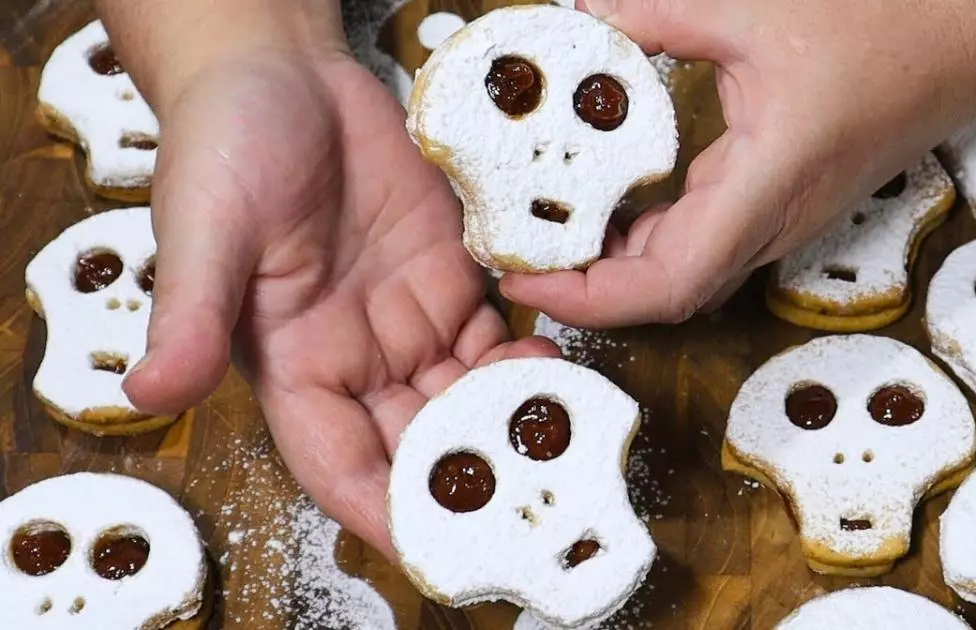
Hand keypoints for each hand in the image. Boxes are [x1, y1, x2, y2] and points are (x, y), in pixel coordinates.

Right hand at [121, 46, 555, 554]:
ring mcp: (406, 319)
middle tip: (527, 501)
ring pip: (465, 397)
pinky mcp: (448, 276)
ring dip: (507, 422)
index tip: (438, 545)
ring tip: (556, 436)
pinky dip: (524, 360)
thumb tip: (150, 394)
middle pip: (417, 443)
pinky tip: (557, 368)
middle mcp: (354, 356)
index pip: (340, 463)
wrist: (283, 71)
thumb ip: (192, 314)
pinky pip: (492, 338)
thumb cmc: (225, 142)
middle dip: (466, 477)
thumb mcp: (203, 227)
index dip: (385, 509)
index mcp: (293, 364)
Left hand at [500, 0, 975, 326]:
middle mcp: (775, 222)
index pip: (661, 284)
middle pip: (664, 290)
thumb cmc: (893, 20)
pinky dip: (651, 233)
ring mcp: (786, 218)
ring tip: (550, 225)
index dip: (585, 295)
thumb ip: (656, 14)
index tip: (521, 276)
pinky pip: (708, 240)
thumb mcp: (755, 7)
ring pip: (686, 272)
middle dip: (586, 283)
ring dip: (617, 261)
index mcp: (766, 186)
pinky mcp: (790, 200)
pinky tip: (615, 197)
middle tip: (517, 247)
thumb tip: (579, 15)